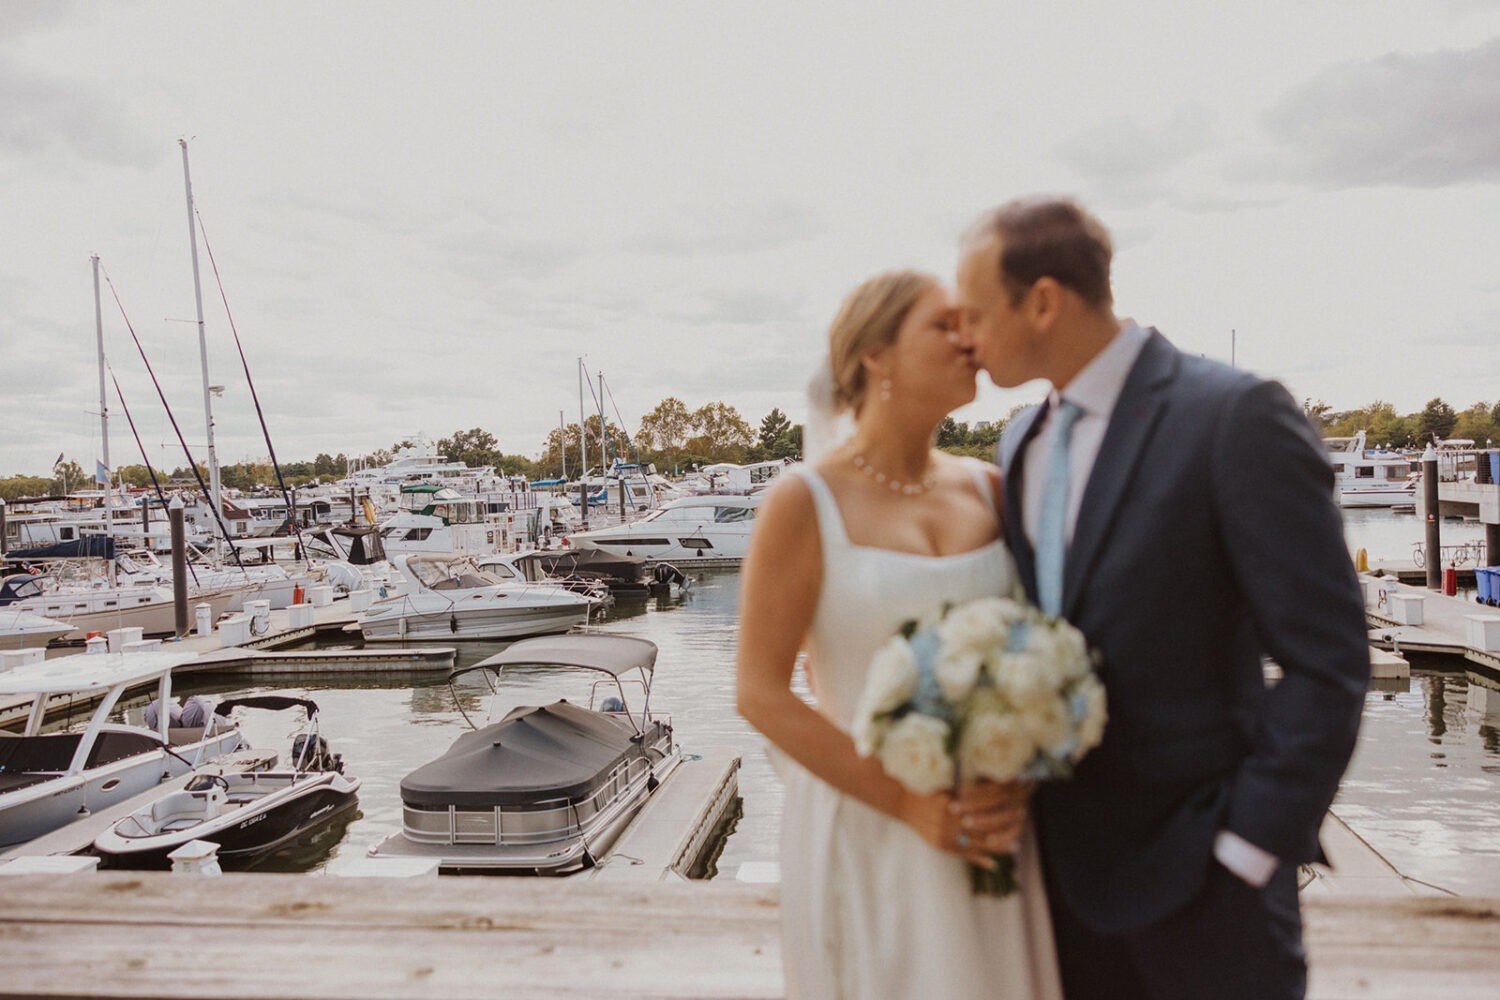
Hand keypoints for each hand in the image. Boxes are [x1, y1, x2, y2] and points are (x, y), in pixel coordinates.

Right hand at [899, 781, 1028, 866]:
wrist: (902, 801)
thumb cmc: (927, 787)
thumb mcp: (947, 785)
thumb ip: (967, 791)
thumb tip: (995, 789)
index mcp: (951, 802)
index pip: (982, 811)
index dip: (1000, 812)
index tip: (1018, 808)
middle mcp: (947, 819)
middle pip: (982, 828)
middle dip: (1003, 830)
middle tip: (1021, 831)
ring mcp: (943, 834)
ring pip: (975, 843)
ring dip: (995, 847)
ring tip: (1013, 848)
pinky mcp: (939, 844)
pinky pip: (962, 853)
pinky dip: (978, 858)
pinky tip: (993, 863)